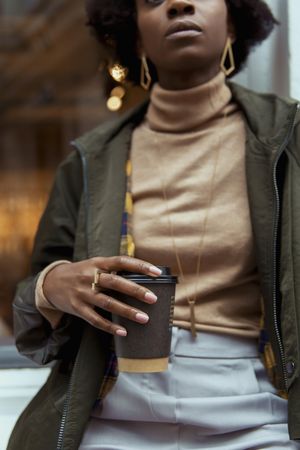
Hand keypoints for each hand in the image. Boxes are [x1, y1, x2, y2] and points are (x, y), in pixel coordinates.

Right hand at [43, 256, 161, 335]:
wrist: (51, 282)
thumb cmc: (80, 273)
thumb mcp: (94, 264)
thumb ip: (113, 269)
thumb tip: (142, 276)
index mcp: (98, 263)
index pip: (121, 261)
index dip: (140, 266)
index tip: (157, 272)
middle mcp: (90, 277)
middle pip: (115, 282)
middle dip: (135, 291)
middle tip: (153, 298)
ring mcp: (83, 293)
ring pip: (107, 303)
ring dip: (127, 311)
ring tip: (144, 318)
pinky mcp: (77, 308)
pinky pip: (95, 319)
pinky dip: (109, 326)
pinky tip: (123, 332)